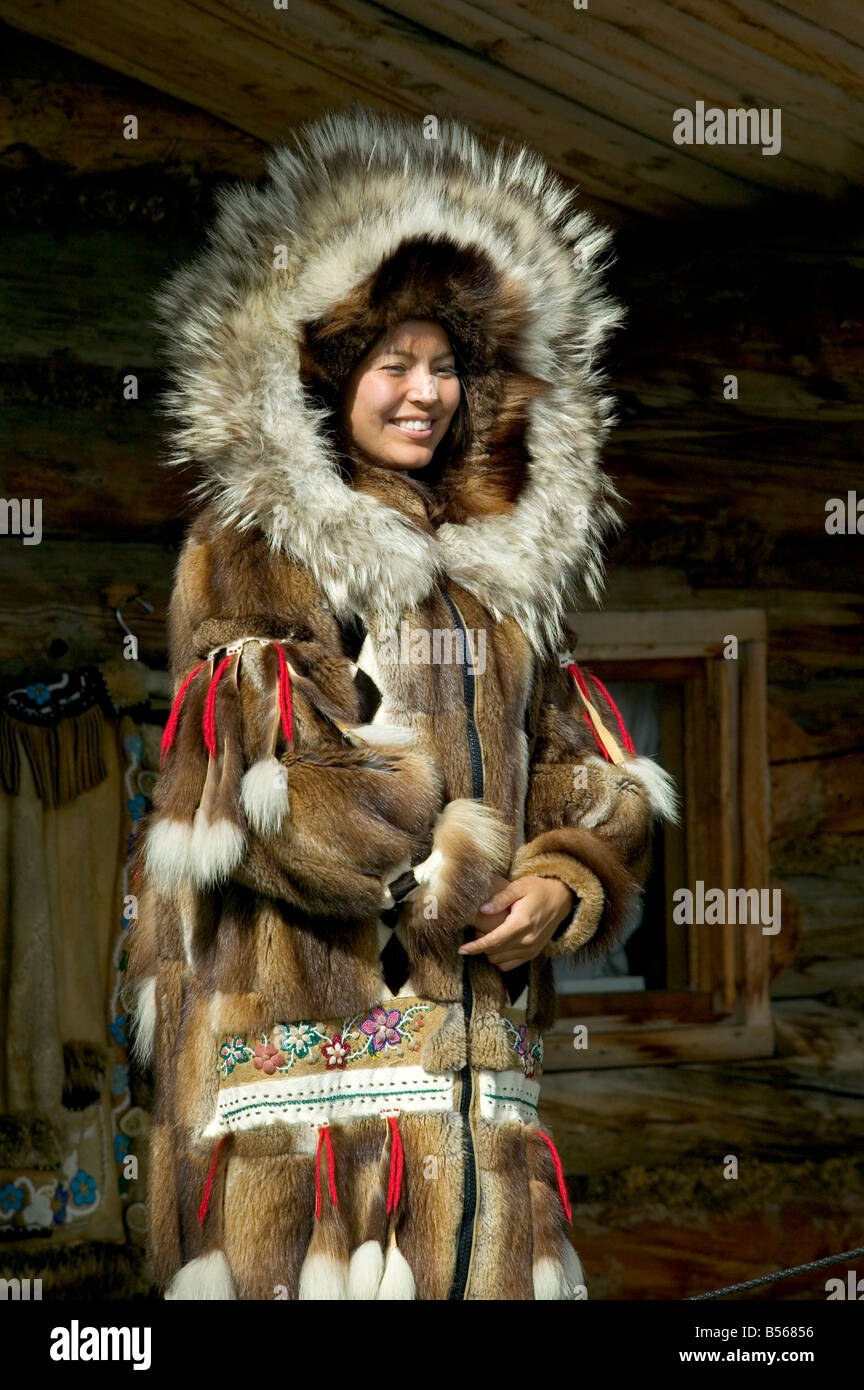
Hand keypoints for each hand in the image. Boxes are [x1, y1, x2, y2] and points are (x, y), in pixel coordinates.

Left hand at [458, 875, 574, 970]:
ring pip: (500, 961)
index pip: (494, 941)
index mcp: (522, 923)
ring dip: (489, 952)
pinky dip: (499, 959)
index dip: (475, 946)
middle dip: (480, 946)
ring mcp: (531, 949)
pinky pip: (509, 965)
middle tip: (476, 931)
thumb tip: (482, 910)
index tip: (461, 950)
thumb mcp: (519, 887)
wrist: (561, 899)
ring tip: (487, 936)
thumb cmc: (538, 889)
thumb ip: (500, 898)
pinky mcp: (533, 953)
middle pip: (494, 952)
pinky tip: (497, 945)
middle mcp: (527, 940)